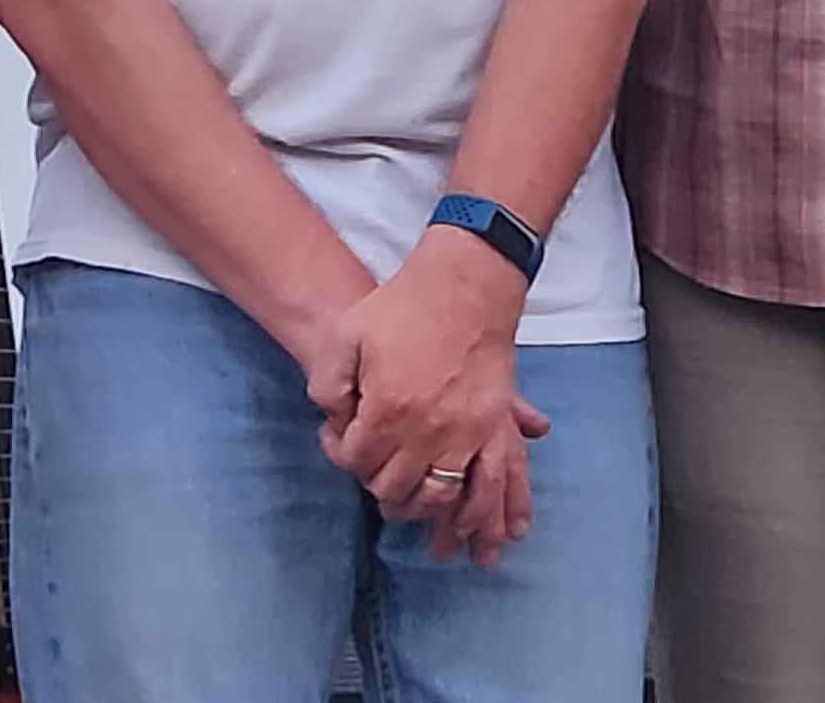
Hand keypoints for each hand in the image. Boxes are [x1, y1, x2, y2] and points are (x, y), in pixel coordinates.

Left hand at [308, 230, 548, 563]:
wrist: (464, 282)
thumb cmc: (402, 306)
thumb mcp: (344, 336)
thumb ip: (328, 385)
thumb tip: (334, 423)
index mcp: (387, 409)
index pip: (357, 461)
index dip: (342, 454)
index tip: (342, 440)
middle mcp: (427, 429)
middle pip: (398, 489)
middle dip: (385, 492)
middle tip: (380, 482)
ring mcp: (467, 430)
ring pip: (448, 498)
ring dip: (439, 523)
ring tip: (438, 542)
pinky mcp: (495, 425)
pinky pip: (496, 482)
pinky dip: (491, 513)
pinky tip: (488, 537)